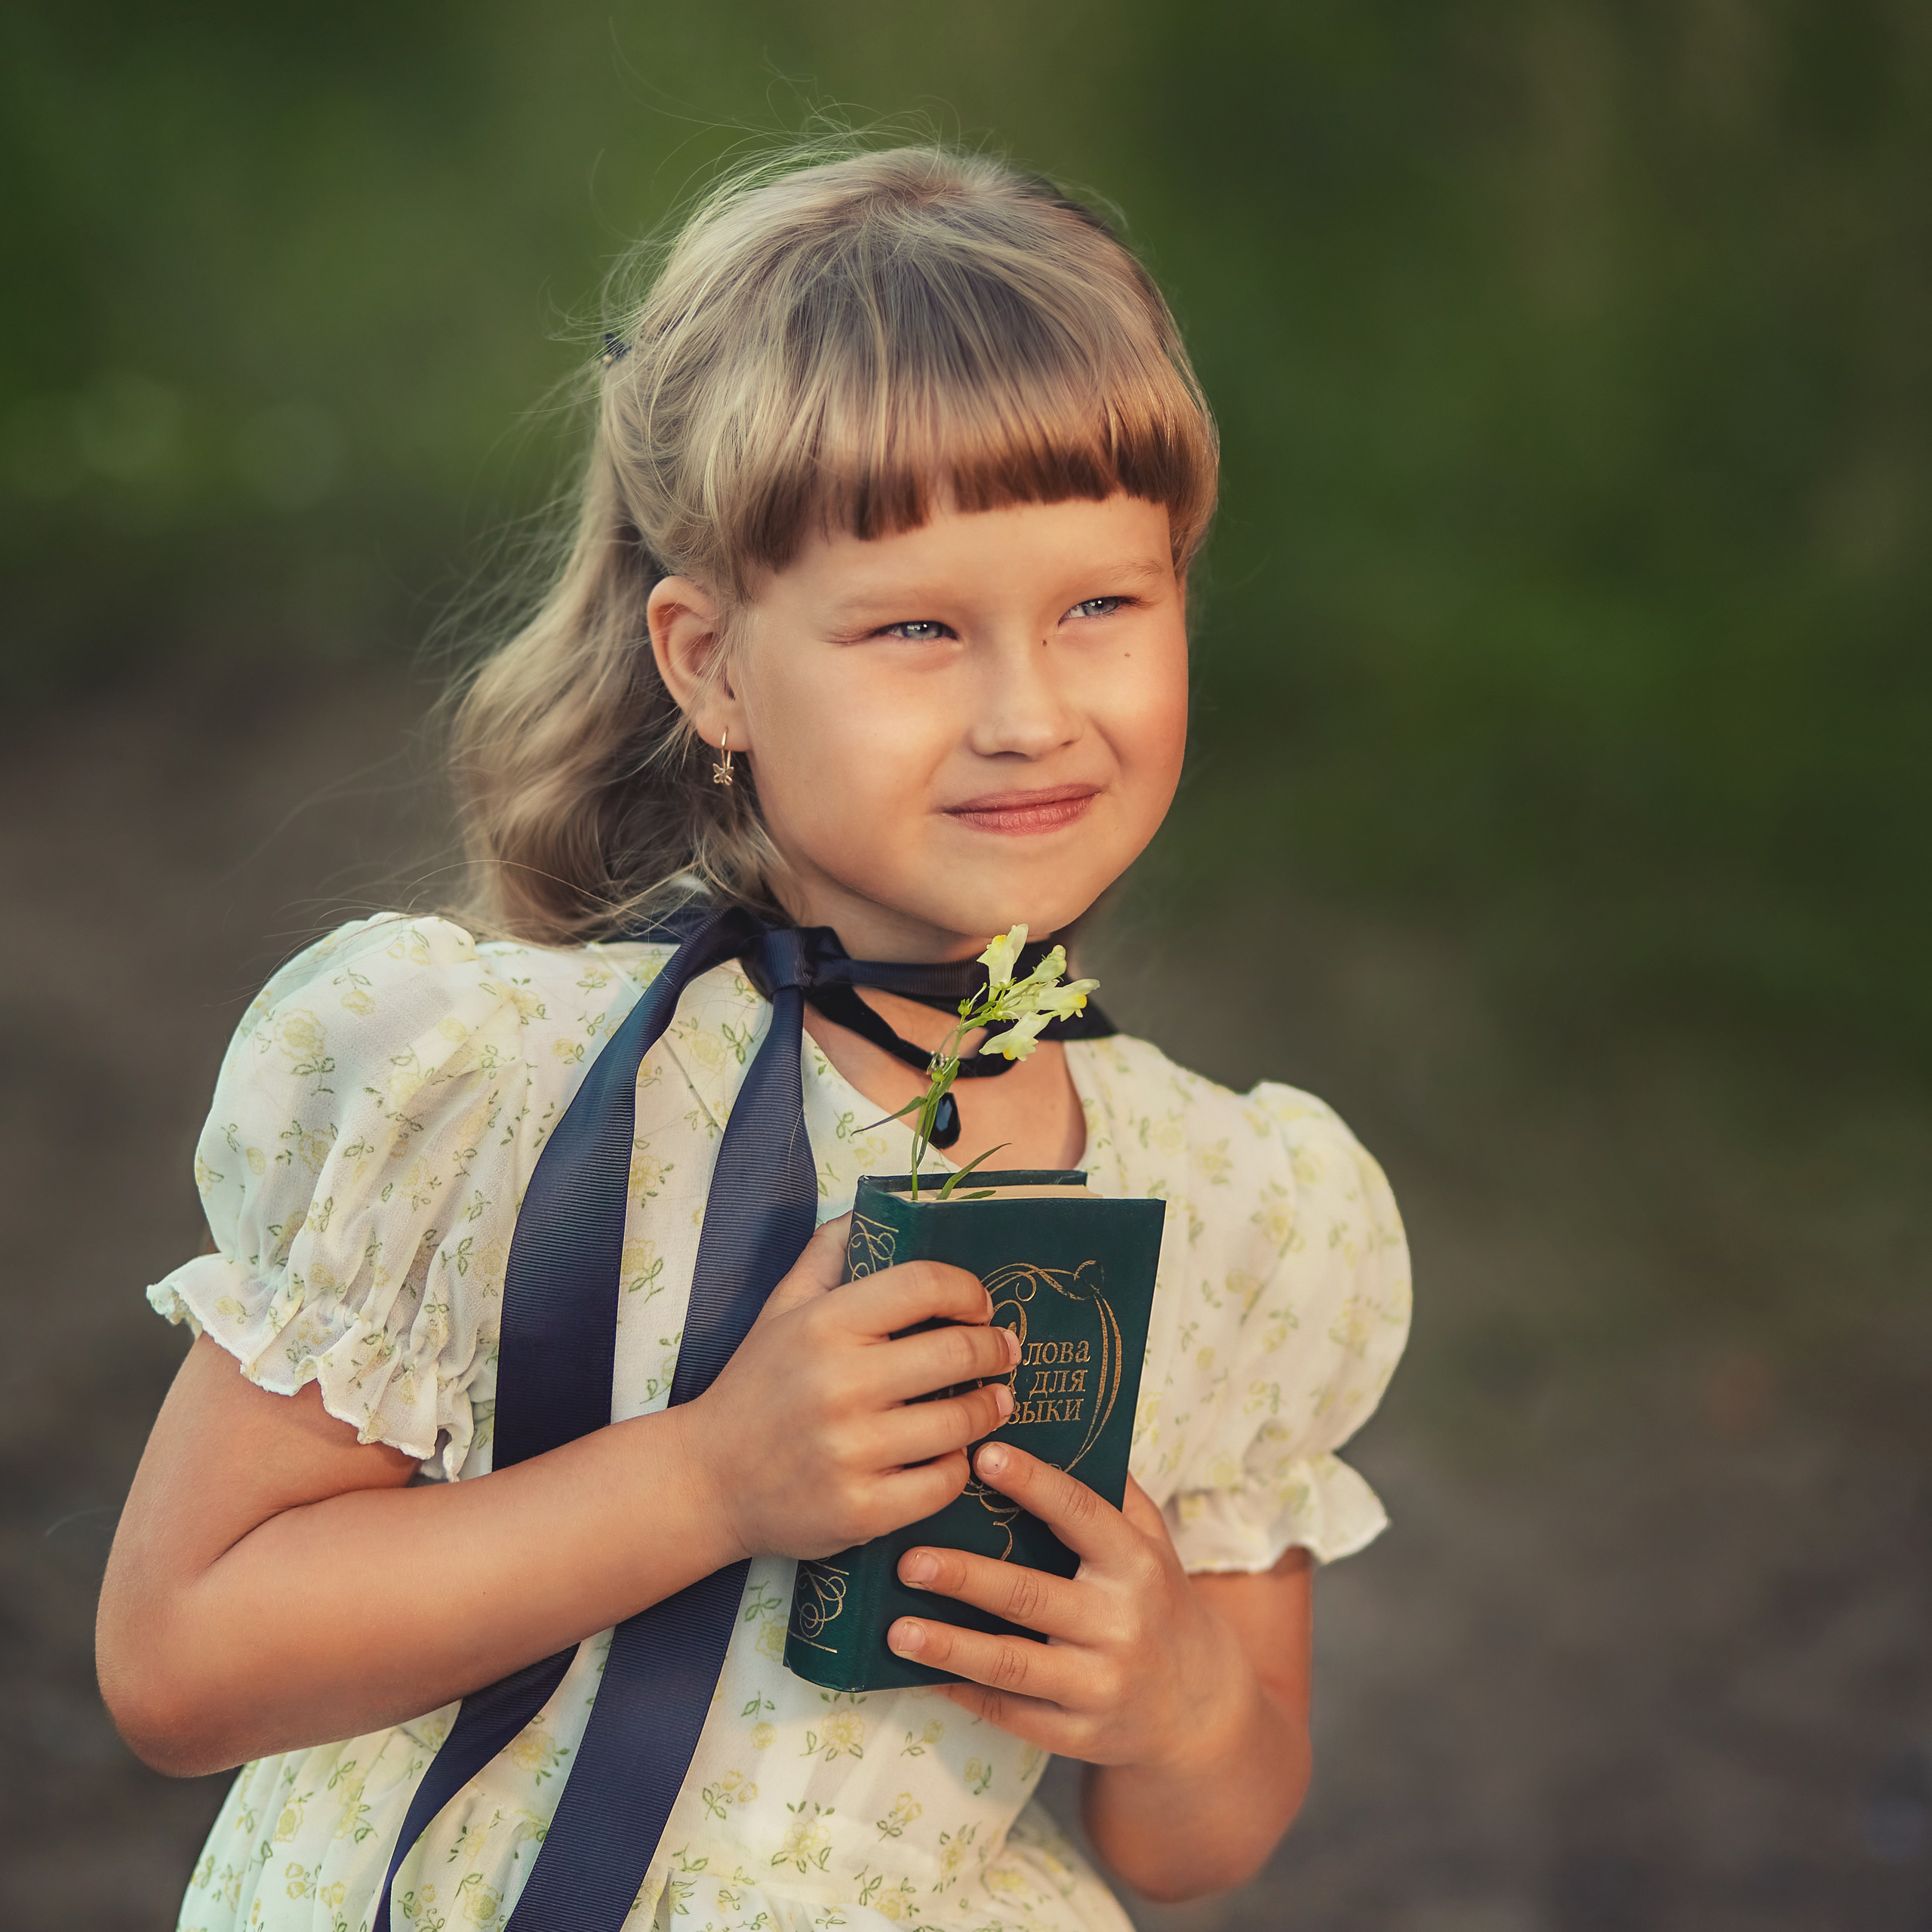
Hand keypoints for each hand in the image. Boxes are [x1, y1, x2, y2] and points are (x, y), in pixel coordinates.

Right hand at [678, 1216, 1019, 1564]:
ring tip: (994, 1402)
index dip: (967, 1290)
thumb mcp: (780, 1309)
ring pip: (960, 1421)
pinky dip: (959, 1466)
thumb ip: (825, 1254)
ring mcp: (850, 1451)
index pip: (924, 1284)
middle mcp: (838, 1384)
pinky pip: (944, 1482)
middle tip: (1005, 1352)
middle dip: (995, 1348)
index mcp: (824, 1324)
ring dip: (989, 1408)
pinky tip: (953, 1454)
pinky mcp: (860, 1510)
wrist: (704, 1482)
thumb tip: (870, 1209)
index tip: (979, 1305)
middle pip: (958, 1351)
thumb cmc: (755, 1387)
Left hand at [884, 1443, 1255, 1771]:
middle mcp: (1119, 1624)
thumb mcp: (1152, 1541)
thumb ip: (1109, 1491)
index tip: (983, 1455)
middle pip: (1030, 1596)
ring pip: (1012, 1664)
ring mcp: (1098, 1685)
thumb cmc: (1156, 1600)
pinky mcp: (1076, 1734)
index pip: (1081, 1516)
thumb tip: (1049, 1428)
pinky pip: (1009, 1712)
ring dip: (949, 1646)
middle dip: (965, 1577)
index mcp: (1135, 1564)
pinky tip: (918, 1673)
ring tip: (896, 1631)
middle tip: (908, 1559)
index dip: (1034, 1484)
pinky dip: (961, 1690)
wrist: (1198, 1708)